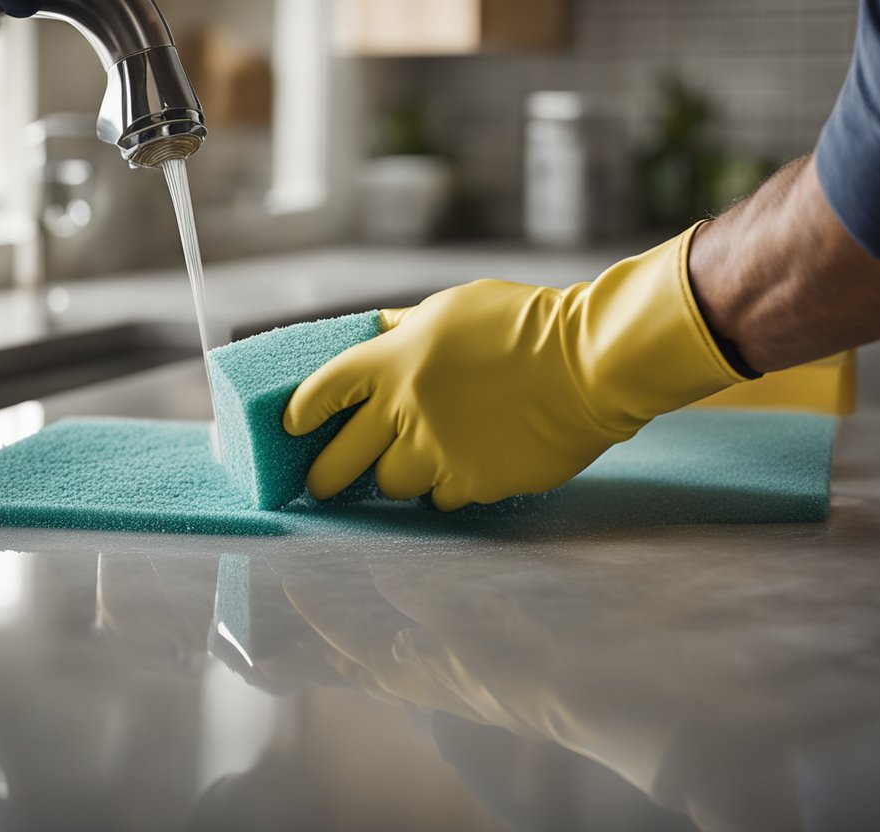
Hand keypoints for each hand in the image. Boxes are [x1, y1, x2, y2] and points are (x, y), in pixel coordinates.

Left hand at [283, 225, 745, 510]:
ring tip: (416, 463)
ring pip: (390, 483)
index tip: (292, 424)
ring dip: (396, 476)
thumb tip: (379, 332)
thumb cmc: (526, 324)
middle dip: (323, 476)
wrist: (587, 364)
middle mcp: (404, 409)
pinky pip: (440, 498)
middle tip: (319, 484)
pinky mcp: (471, 483)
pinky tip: (466, 467)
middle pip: (340, 458)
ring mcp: (436, 451)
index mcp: (394, 359)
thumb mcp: (456, 307)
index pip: (325, 388)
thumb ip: (408, 329)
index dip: (303, 410)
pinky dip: (446, 486)